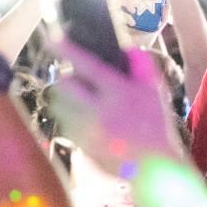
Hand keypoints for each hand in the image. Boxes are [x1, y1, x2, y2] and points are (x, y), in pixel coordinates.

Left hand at [44, 43, 180, 176]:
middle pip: (64, 86)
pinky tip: (88, 121)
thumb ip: (143, 66)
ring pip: (60, 106)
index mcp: (119, 93)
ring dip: (66, 99)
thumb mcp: (155, 92)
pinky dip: (71, 118)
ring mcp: (88, 130)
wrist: (154, 167)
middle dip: (66, 79)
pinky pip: (65, 124)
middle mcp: (100, 111)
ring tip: (81, 101)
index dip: (67, 50)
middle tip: (75, 80)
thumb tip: (128, 47)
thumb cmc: (156, 126)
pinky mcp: (81, 146)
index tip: (51, 39)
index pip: (88, 66)